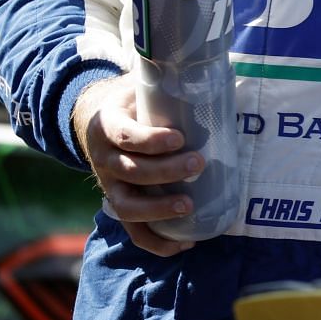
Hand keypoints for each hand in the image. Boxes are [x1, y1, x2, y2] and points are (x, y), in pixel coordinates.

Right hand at [71, 75, 203, 256]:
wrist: (97, 119)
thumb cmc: (133, 102)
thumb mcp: (142, 86)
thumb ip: (171, 84)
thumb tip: (222, 76)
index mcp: (108, 125)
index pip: (124, 136)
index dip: (150, 140)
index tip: (178, 138)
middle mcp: (103, 159)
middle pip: (131, 171)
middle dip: (165, 172)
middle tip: (198, 164)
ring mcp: (109, 185)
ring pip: (127, 206)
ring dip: (158, 210)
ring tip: (188, 206)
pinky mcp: (119, 204)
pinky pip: (133, 231)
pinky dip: (156, 242)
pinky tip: (185, 243)